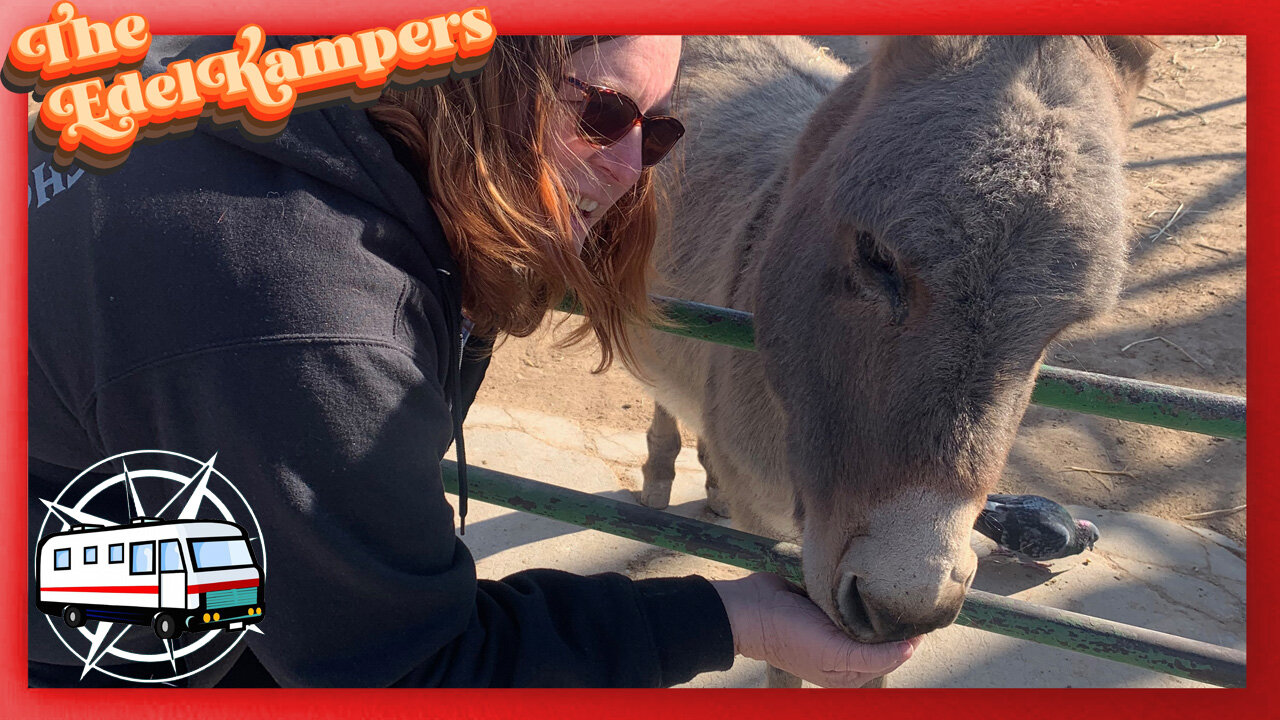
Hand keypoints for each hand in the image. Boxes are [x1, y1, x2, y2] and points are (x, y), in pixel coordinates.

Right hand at [711, 573, 922, 687]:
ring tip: (896, 588)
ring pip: (868, 618)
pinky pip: (851, 600)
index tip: (923, 618)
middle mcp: (844, 653)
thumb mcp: (834, 654)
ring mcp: (834, 628)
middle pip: (882, 637)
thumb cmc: (789, 636)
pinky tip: (870, 582)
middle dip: (896, 622)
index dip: (908, 639)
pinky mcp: (825, 605)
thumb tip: (909, 650)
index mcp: (848, 673)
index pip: (892, 657)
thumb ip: (872, 657)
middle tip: (912, 598)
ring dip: (879, 605)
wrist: (750, 608)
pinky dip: (861, 593)